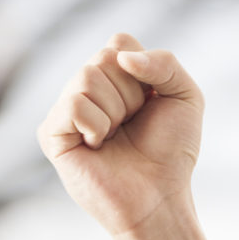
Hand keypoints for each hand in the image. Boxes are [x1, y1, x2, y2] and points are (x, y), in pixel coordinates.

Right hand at [37, 32, 203, 237]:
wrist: (159, 198)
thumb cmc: (171, 152)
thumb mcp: (186, 97)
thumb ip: (166, 62)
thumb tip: (122, 57)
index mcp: (113, 76)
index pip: (119, 41)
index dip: (143, 72)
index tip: (151, 103)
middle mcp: (86, 88)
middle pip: (104, 57)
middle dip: (131, 95)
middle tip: (132, 126)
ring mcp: (66, 109)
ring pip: (87, 77)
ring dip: (116, 112)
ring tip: (115, 137)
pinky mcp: (52, 133)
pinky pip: (73, 104)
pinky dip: (96, 125)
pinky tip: (98, 146)